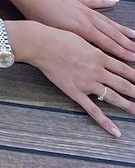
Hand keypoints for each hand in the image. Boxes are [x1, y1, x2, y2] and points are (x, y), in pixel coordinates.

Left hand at [15, 0, 134, 62]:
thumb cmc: (39, 17)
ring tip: (134, 34)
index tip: (134, 58)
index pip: (107, 44)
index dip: (121, 52)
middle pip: (111, 33)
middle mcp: (87, 18)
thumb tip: (92, 54)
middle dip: (126, 43)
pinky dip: (105, 2)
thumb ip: (77, 44)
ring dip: (120, 28)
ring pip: (106, 20)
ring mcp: (82, 7)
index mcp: (83, 30)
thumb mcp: (58, 36)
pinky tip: (115, 2)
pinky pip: (94, 2)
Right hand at [18, 21, 134, 136]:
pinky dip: (105, 122)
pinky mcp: (76, 92)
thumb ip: (96, 48)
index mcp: (99, 56)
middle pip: (124, 84)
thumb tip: (106, 54)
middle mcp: (97, 70)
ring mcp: (87, 83)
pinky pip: (93, 110)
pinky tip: (115, 131)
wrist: (41, 44)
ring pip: (113, 97)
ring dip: (128, 106)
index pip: (124, 68)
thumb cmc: (58, 36)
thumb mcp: (81, 38)